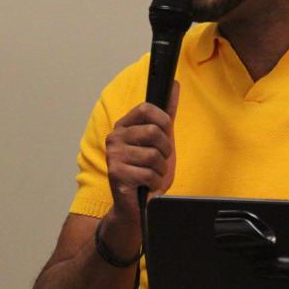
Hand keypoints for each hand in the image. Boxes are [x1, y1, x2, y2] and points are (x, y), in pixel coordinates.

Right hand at [104, 81, 179, 222]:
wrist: (134, 205)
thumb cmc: (146, 171)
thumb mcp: (160, 140)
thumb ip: (167, 114)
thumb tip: (174, 84)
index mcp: (124, 126)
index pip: (146, 108)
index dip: (163, 121)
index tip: (165, 134)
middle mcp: (115, 137)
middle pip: (153, 132)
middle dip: (165, 150)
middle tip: (158, 161)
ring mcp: (114, 155)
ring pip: (153, 156)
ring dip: (160, 170)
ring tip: (152, 174)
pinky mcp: (117, 174)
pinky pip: (150, 174)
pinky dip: (155, 182)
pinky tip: (147, 185)